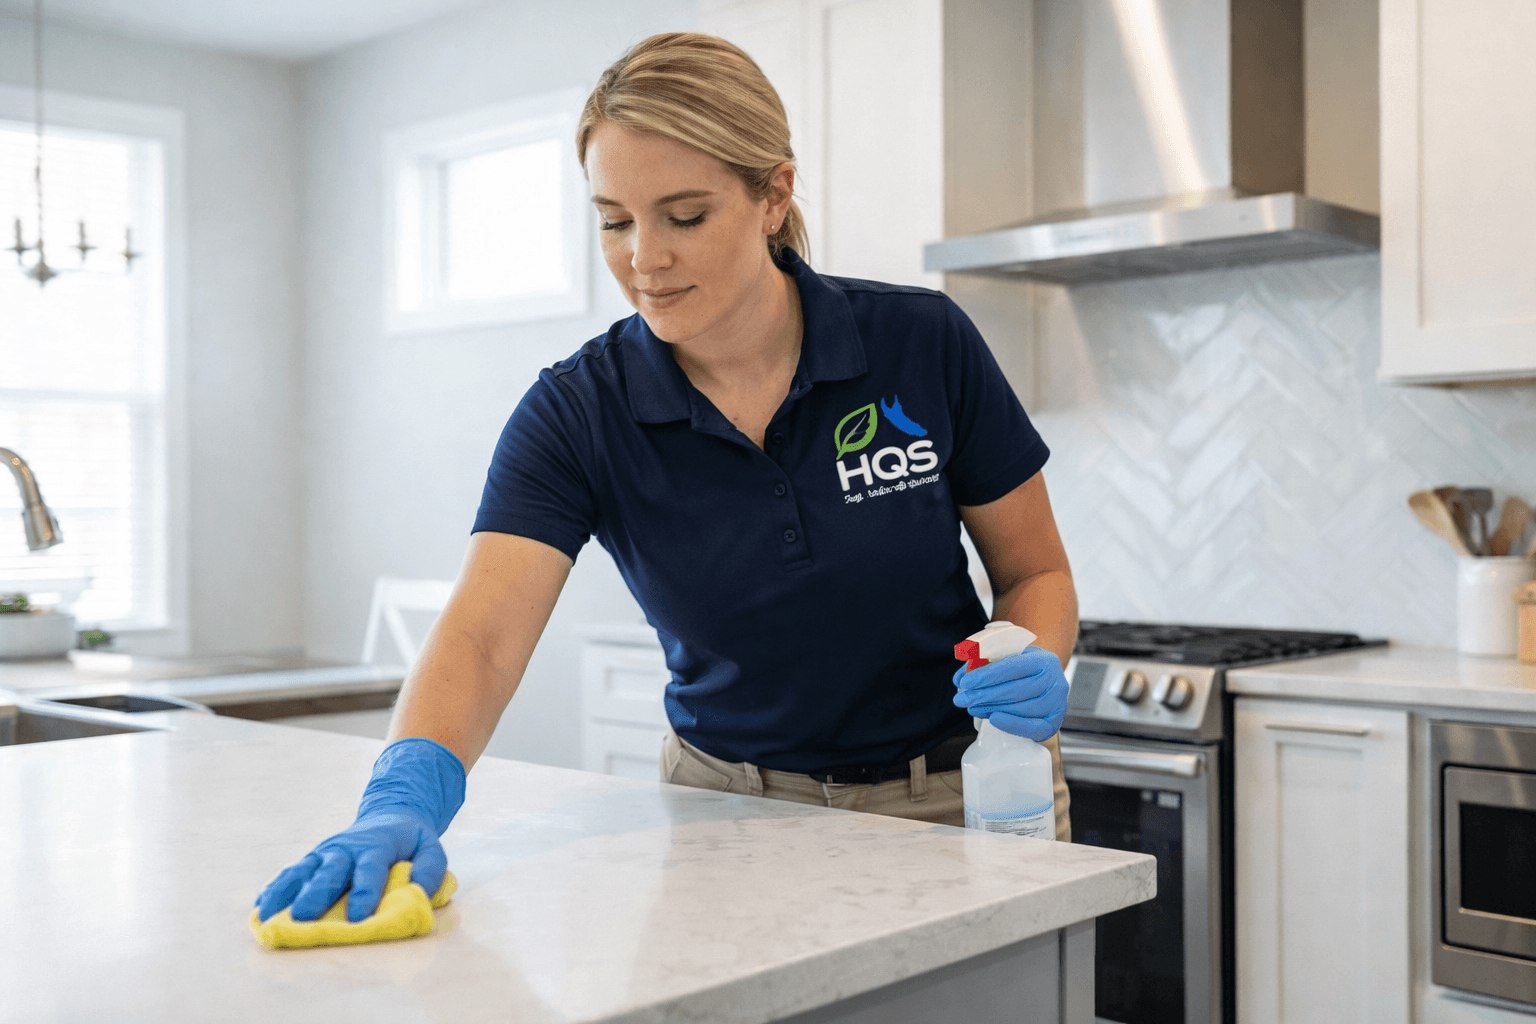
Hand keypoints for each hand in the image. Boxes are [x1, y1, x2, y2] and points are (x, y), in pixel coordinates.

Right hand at [255, 738, 465, 922]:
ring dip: (285, 893)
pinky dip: (276, 888)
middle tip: (303, 917)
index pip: (370, 868)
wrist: (389, 816)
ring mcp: (326, 852)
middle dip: (316, 894)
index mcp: (378, 846)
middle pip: (330, 870)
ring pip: (303, 871)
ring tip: (267, 916)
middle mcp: (347, 848)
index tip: (358, 917)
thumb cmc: (410, 842)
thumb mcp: (431, 847)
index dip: (365, 892)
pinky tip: (261, 907)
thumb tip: (417, 889)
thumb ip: (431, 868)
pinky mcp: (313, 859)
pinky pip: (291, 873)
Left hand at [951, 647, 1068, 741]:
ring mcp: (1056, 705)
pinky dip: (1010, 724)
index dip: (987, 675)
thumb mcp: (1011, 658)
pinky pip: (1031, 727)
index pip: (1012, 667)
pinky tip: (992, 718)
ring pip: (1020, 708)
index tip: (965, 681)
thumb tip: (960, 679)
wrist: (1047, 684)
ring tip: (971, 707)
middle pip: (1015, 690)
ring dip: (991, 709)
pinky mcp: (1053, 724)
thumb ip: (986, 663)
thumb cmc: (1025, 670)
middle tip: (961, 698)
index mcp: (1044, 661)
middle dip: (983, 695)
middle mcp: (1055, 682)